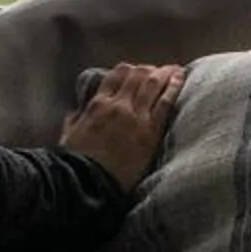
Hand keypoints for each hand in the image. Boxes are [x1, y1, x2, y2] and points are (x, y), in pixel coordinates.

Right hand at [59, 62, 185, 194]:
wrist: (91, 182)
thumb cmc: (77, 161)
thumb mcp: (69, 134)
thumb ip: (75, 119)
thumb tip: (76, 111)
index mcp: (98, 103)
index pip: (117, 75)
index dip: (129, 70)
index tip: (137, 71)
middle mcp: (118, 104)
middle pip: (138, 75)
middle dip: (150, 69)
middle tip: (159, 70)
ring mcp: (136, 116)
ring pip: (153, 83)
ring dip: (165, 73)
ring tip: (175, 69)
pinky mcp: (151, 131)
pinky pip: (165, 102)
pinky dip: (174, 86)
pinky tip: (181, 78)